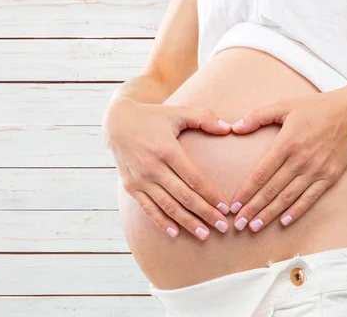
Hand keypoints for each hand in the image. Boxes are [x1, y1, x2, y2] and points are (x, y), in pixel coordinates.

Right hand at [103, 97, 232, 239]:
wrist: (117, 122)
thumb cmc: (152, 117)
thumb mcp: (178, 111)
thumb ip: (205, 118)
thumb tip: (229, 129)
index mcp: (167, 150)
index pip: (194, 178)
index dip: (211, 195)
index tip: (225, 208)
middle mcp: (152, 167)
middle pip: (184, 196)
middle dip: (205, 213)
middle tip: (223, 227)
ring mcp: (140, 179)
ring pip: (168, 206)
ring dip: (187, 222)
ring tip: (204, 234)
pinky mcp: (130, 186)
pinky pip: (148, 208)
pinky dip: (161, 222)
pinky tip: (175, 233)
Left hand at [228, 91, 346, 231]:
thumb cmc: (315, 107)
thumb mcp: (284, 105)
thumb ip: (258, 116)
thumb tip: (235, 127)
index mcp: (286, 144)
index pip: (261, 173)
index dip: (246, 191)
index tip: (234, 205)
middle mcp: (300, 161)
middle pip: (272, 190)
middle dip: (253, 209)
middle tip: (238, 224)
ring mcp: (315, 171)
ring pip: (288, 198)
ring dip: (270, 214)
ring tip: (254, 227)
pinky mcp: (329, 177)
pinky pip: (310, 198)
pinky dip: (296, 211)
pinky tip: (283, 221)